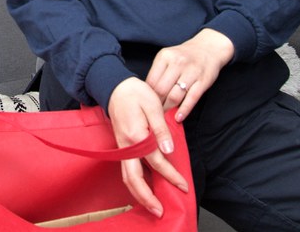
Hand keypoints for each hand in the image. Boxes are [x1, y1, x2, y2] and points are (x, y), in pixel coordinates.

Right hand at [108, 78, 189, 218]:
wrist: (115, 88)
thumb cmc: (136, 94)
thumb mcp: (153, 106)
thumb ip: (161, 129)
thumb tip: (168, 150)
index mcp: (136, 136)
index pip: (156, 162)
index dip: (171, 175)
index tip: (183, 186)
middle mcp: (126, 147)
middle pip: (133, 179)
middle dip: (146, 197)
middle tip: (159, 211)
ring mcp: (122, 148)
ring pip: (126, 178)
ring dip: (138, 194)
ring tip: (152, 206)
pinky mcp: (122, 148)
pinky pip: (126, 171)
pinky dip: (134, 184)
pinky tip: (144, 189)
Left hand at [145, 28, 234, 121]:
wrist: (208, 48)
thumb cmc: (184, 56)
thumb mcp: (167, 57)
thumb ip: (158, 72)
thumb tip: (146, 93)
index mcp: (165, 56)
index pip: (151, 81)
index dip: (147, 96)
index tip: (146, 105)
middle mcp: (177, 63)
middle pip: (161, 90)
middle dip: (156, 104)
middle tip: (153, 114)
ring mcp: (191, 72)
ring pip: (175, 96)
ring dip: (168, 109)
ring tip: (164, 118)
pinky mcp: (203, 81)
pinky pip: (192, 98)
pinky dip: (184, 110)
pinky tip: (178, 118)